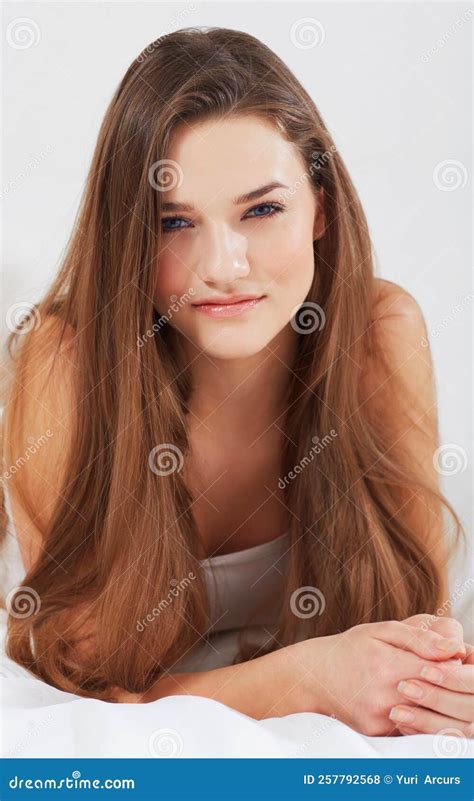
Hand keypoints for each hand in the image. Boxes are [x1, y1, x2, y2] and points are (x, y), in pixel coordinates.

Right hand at [292, 620, 465, 735]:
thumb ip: (420, 638)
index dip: (449, 665)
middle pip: (435, 696)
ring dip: (429, 700)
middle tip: (437, 672)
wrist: (313, 676)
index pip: (440, 672)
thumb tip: (454, 648)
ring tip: (420, 684)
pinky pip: (407, 725)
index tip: (444, 658)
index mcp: (389, 666)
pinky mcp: (376, 731)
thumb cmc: (350, 648)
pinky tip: (403, 699)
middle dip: (442, 684)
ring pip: (424, 714)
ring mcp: (380, 717)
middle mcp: (385, 696)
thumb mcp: (382, 631)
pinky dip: (412, 713)